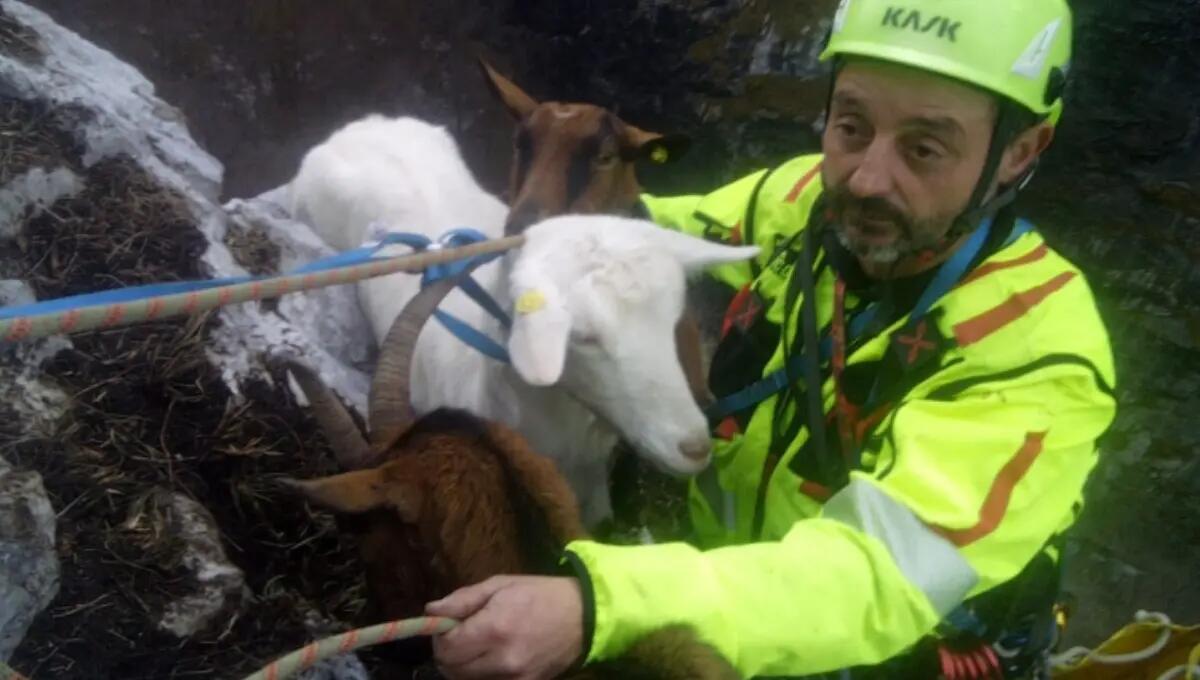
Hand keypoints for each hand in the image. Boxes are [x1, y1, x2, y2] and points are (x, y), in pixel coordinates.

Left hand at [426, 575, 583, 679]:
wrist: (584, 616)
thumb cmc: (539, 594)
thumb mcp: (500, 585)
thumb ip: (463, 600)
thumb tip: (431, 611)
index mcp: (494, 628)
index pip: (446, 648)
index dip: (439, 637)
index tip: (447, 627)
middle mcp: (502, 659)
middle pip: (452, 670)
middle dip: (449, 653)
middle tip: (460, 637)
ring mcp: (515, 678)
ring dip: (463, 666)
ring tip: (476, 648)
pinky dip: (482, 676)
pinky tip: (491, 660)